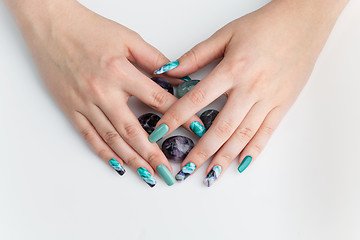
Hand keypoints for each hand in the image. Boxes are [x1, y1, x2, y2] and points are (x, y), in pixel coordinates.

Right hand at [5, 0, 201, 186]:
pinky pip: (89, 136)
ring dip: (132, 160)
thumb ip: (154, 59)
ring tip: (148, 176)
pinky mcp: (71, 109)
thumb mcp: (128, 38)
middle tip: (168, 172)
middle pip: (134, 130)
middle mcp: (103, 92)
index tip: (197, 130)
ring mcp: (85, 103)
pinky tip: (118, 166)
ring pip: (112, 139)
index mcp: (121, 72)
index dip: (181, 117)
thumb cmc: (89, 29)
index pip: (159, 100)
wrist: (51, 26)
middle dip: (153, 154)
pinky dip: (104, 153)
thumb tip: (176, 76)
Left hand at [153, 0, 348, 185]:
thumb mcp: (226, 34)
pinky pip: (267, 133)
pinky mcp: (283, 105)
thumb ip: (196, 55)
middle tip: (185, 169)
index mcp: (232, 69)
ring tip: (209, 175)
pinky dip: (253, 151)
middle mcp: (250, 88)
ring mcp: (268, 99)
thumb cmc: (263, 26)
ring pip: (243, 135)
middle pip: (220, 127)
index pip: (196, 100)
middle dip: (200, 151)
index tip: (159, 134)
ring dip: (224, 158)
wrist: (303, 22)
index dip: (174, 118)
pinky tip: (241, 164)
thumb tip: (168, 71)